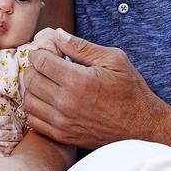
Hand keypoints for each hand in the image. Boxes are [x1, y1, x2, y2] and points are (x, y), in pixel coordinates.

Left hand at [23, 29, 167, 148]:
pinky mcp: (63, 136)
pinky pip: (34, 121)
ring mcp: (63, 122)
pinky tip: (46, 101)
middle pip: (31, 80)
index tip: (45, 52)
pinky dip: (35, 109)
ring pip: (29, 101)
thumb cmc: (130, 91)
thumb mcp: (112, 59)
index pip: (40, 61)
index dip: (39, 53)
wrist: (142, 127)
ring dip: (32, 88)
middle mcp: (66, 103)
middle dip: (34, 68)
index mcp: (78, 80)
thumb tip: (57, 34)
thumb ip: (82, 46)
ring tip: (44, 82)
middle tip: (44, 65)